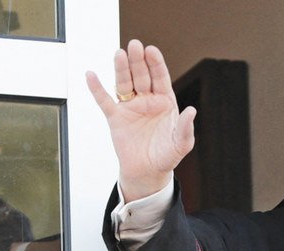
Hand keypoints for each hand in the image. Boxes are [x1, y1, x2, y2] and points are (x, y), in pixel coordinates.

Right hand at [86, 39, 195, 201]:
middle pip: (141, 76)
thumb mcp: (181, 143)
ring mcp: (131, 107)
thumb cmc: (166, 156)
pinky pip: (104, 100)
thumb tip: (191, 111)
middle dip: (138, 61)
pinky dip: (97, 88)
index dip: (156, 64)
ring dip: (121, 69)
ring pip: (124, 83)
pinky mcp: (115, 118)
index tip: (152, 50)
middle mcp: (147, 101)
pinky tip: (91, 75)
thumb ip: (185, 127)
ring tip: (119, 54)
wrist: (148, 172)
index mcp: (165, 102)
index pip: (160, 78)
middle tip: (134, 45)